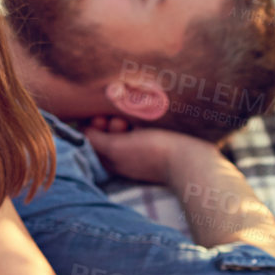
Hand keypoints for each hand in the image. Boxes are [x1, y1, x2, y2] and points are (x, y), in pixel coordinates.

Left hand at [83, 122, 200, 185]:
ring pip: (126, 125)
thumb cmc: (151, 153)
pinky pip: (142, 126)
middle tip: (123, 119)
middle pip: (108, 129)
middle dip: (111, 119)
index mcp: (113, 160)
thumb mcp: (116, 147)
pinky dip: (141, 119)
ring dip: (127, 116)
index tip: (103, 117)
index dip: (95, 123)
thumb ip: (95, 140)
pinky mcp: (158, 142)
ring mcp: (142, 148)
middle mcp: (125, 155)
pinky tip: (149, 114)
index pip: (93, 136)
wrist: (191, 159)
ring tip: (137, 115)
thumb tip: (83, 130)